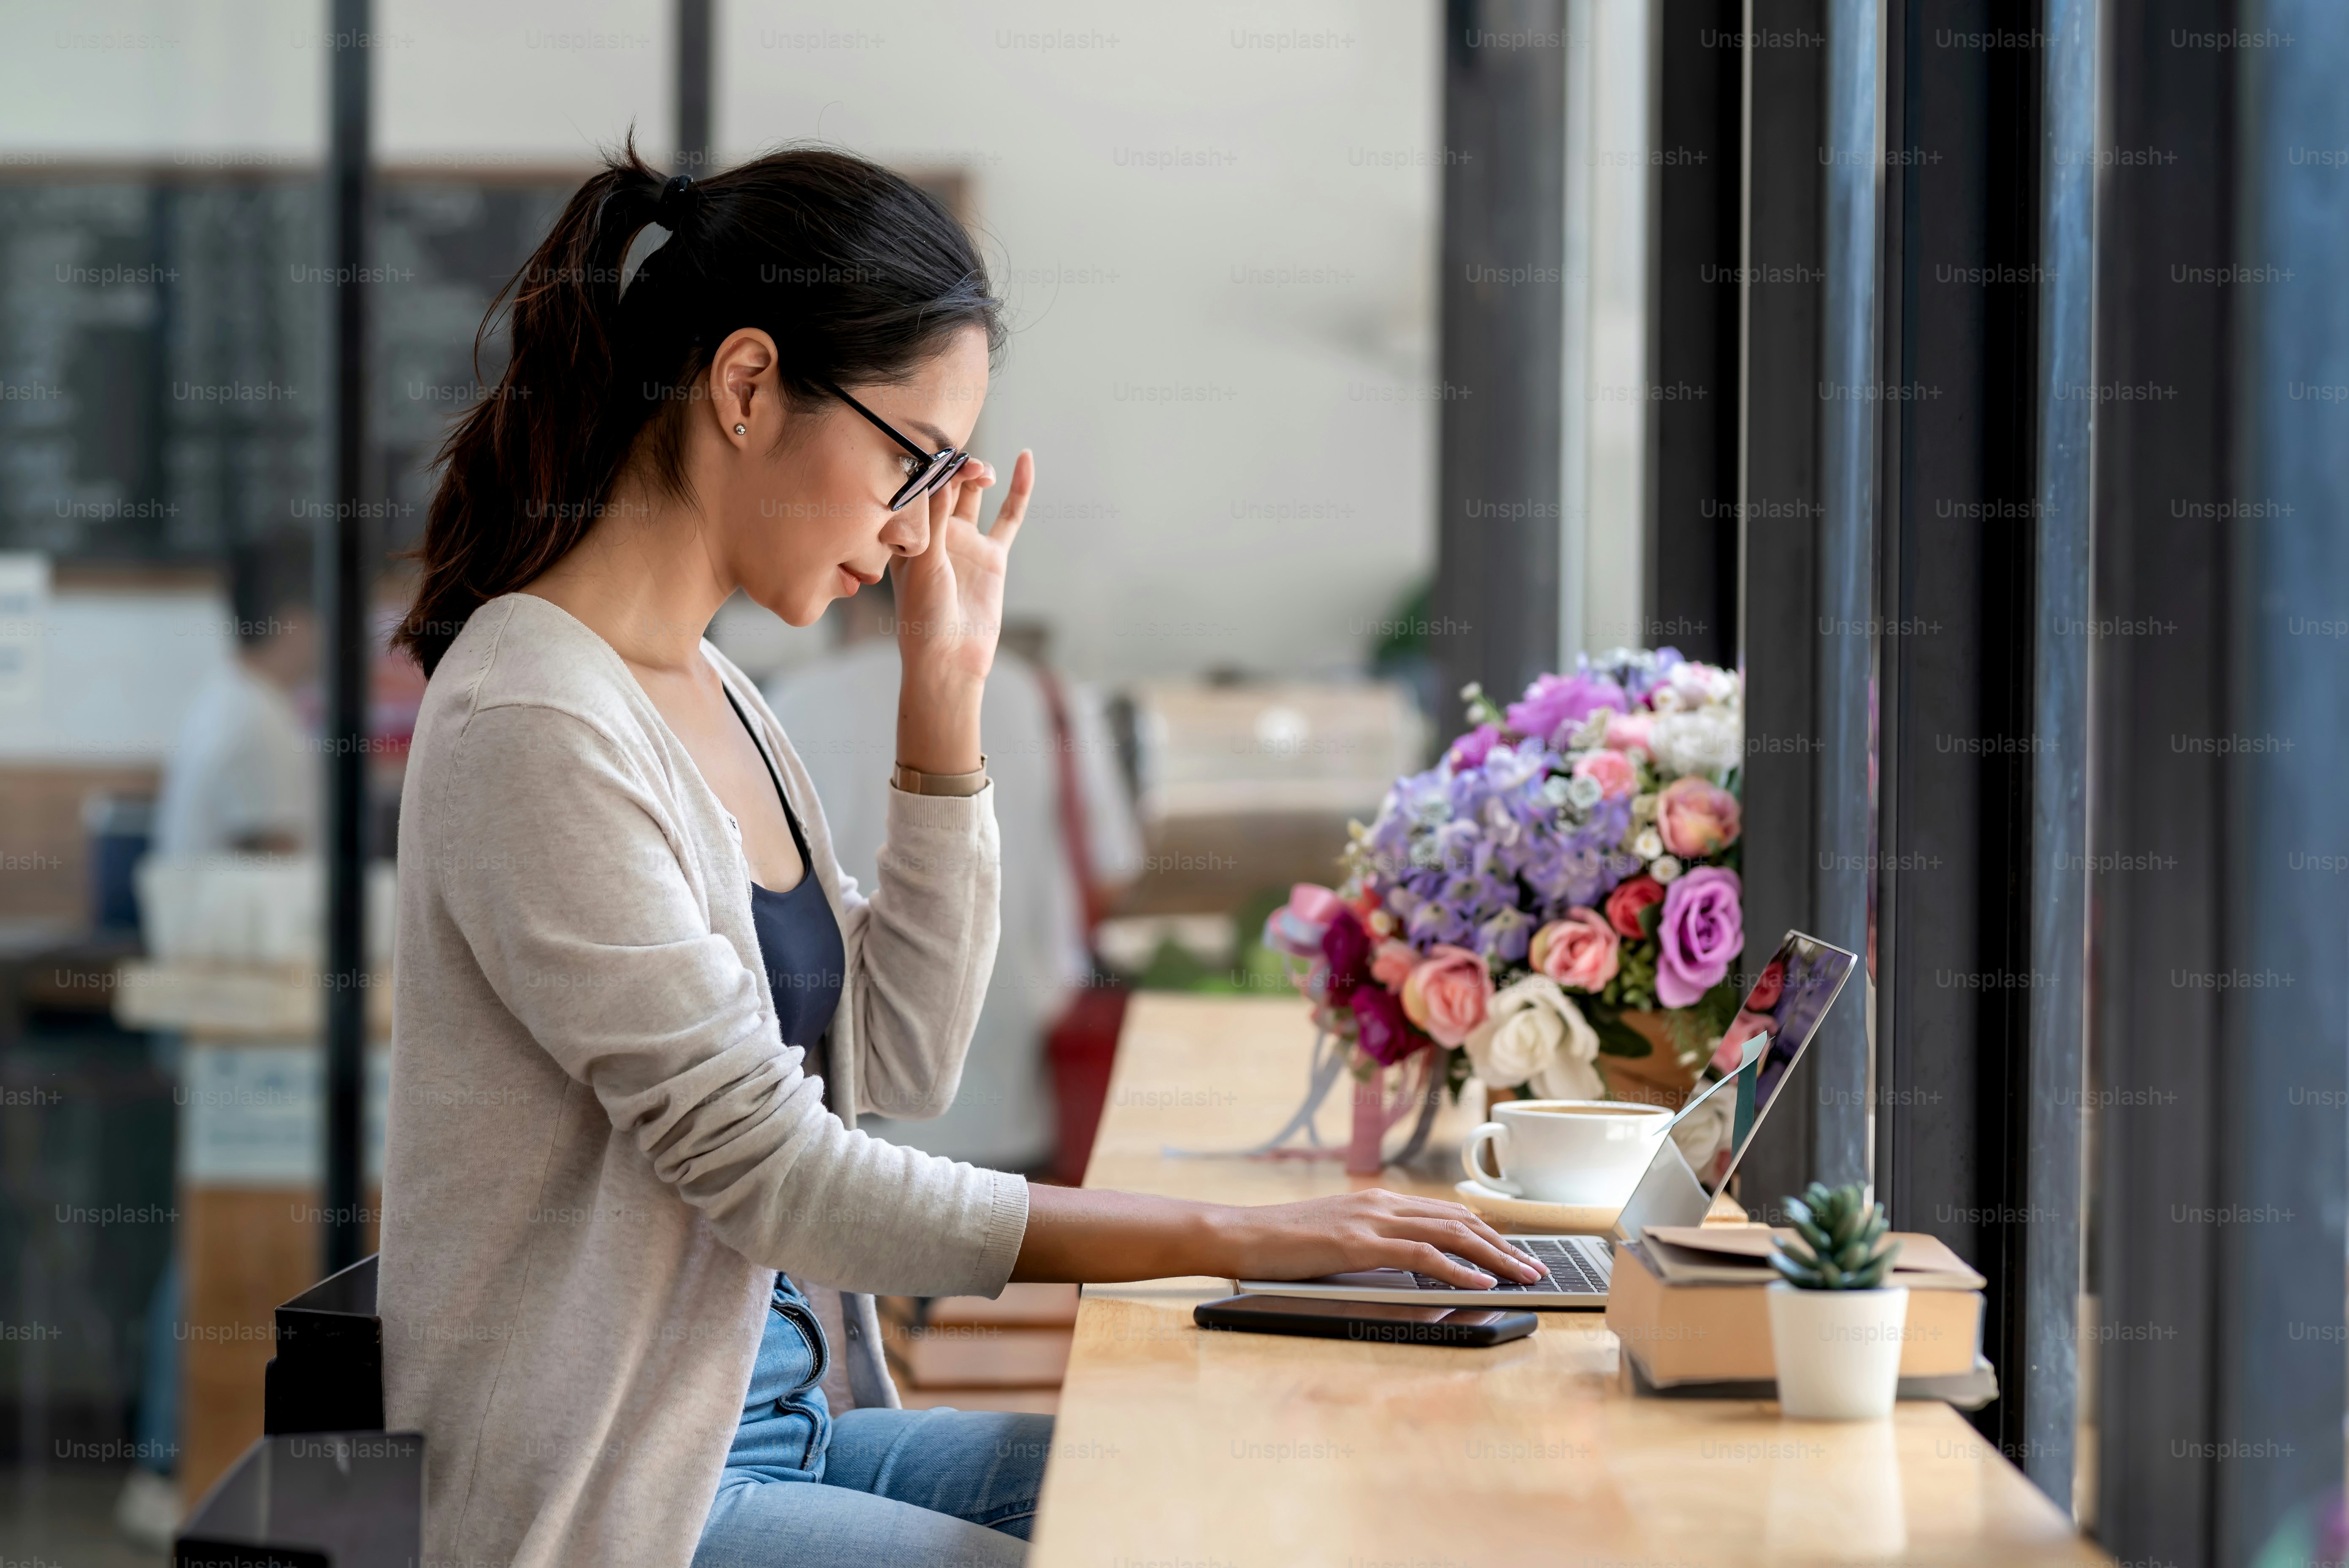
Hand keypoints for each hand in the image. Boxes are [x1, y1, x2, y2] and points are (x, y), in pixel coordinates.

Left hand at [892, 450, 1032, 774]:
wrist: (951, 658)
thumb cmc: (924, 615)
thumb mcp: (924, 562)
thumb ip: (934, 519)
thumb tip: (942, 474)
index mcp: (909, 532)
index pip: (920, 488)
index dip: (933, 467)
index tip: (943, 458)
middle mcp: (935, 533)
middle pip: (947, 485)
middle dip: (957, 468)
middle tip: (967, 466)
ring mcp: (965, 543)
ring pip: (974, 495)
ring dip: (979, 475)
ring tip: (984, 472)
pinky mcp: (992, 555)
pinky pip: (1008, 517)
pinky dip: (1018, 489)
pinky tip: (1025, 460)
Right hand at [1213, 1190, 1542, 1288]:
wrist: (1242, 1234)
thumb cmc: (1283, 1242)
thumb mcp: (1337, 1235)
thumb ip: (1373, 1240)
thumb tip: (1408, 1260)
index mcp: (1378, 1201)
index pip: (1447, 1214)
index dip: (1487, 1233)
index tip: (1514, 1252)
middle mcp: (1382, 1204)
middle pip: (1460, 1221)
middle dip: (1504, 1245)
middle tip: (1535, 1268)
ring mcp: (1372, 1221)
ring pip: (1450, 1234)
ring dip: (1494, 1257)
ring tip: (1523, 1275)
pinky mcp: (1360, 1244)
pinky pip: (1421, 1256)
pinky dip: (1456, 1269)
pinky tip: (1480, 1281)